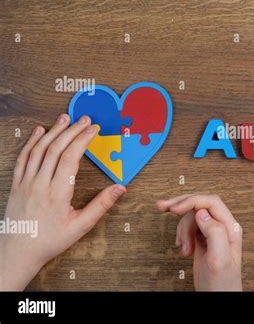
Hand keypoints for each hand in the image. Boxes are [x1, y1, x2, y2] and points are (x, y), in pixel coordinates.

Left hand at [0, 114, 125, 289]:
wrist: (18, 251)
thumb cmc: (50, 240)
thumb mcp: (81, 226)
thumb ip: (101, 205)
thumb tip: (120, 188)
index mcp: (58, 193)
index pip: (70, 158)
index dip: (83, 140)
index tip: (93, 129)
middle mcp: (40, 184)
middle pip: (56, 149)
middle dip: (72, 130)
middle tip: (84, 119)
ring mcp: (26, 182)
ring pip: (39, 149)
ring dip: (53, 131)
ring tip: (65, 118)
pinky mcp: (17, 184)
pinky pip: (23, 157)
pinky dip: (31, 142)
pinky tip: (39, 131)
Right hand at [157, 194, 241, 290]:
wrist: (217, 298)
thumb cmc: (222, 284)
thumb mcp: (219, 259)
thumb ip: (214, 233)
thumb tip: (202, 213)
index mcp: (230, 228)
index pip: (211, 202)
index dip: (191, 201)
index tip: (174, 208)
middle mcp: (222, 227)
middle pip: (200, 205)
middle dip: (181, 206)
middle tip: (162, 207)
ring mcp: (212, 233)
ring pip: (192, 217)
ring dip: (182, 229)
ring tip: (183, 247)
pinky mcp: (203, 240)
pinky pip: (189, 227)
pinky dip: (181, 234)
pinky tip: (182, 246)